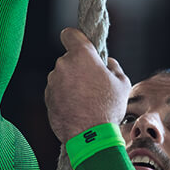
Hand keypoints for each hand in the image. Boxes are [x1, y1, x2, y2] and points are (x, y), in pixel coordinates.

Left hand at [45, 28, 129, 142]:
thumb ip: (114, 67)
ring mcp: (53, 81)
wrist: (90, 135)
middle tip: (92, 82)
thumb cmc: (108, 107)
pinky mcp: (47, 97)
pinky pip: (56, 90)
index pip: (70, 34)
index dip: (75, 37)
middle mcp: (63, 65)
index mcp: (81, 55)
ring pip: (62, 76)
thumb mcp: (122, 84)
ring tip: (85, 99)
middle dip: (78, 67)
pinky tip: (76, 107)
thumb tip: (108, 62)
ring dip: (70, 82)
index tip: (81, 45)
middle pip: (69, 59)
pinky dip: (64, 95)